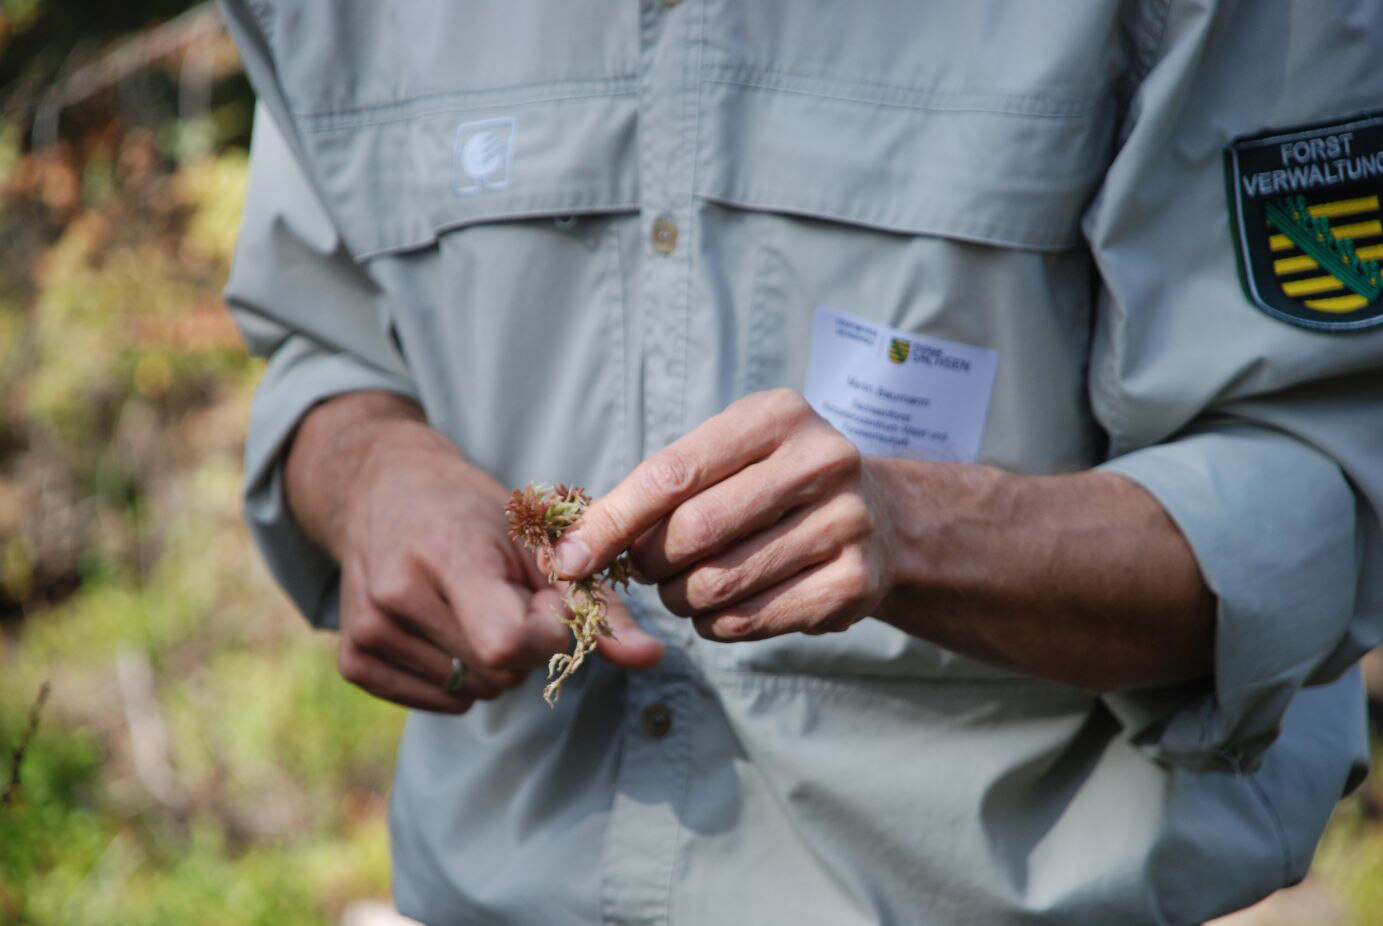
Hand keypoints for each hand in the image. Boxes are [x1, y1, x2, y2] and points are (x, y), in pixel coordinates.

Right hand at [286, 393, 662, 712]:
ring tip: (475, 609)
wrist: (382, 488)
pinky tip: (447, 630)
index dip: (545, 634)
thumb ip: (597, 603)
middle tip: (508, 598)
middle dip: (524, 646)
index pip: (508, 643)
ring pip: (473, 691)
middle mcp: (399, 593)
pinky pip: (436, 702)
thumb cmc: (473, 511)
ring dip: (493, 664)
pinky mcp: (353, 659)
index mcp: (449, 554)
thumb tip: (653, 658)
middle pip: (498, 670)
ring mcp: (370, 628)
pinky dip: (458, 680)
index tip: (546, 602)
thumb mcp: (538, 540)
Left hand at [552, 389, 898, 640]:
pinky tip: (724, 611)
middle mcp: (821, 461)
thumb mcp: (728, 460)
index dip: (613, 522)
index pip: (672, 474)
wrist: (883, 516)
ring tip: (688, 591)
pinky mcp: (856, 581)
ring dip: (683, 600)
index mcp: (778, 416)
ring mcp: (846, 522)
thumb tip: (573, 552)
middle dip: (652, 564)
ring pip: (720, 583)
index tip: (571, 560)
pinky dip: (719, 626)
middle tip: (650, 572)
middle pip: (694, 531)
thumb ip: (657, 492)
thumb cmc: (776, 486)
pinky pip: (754, 620)